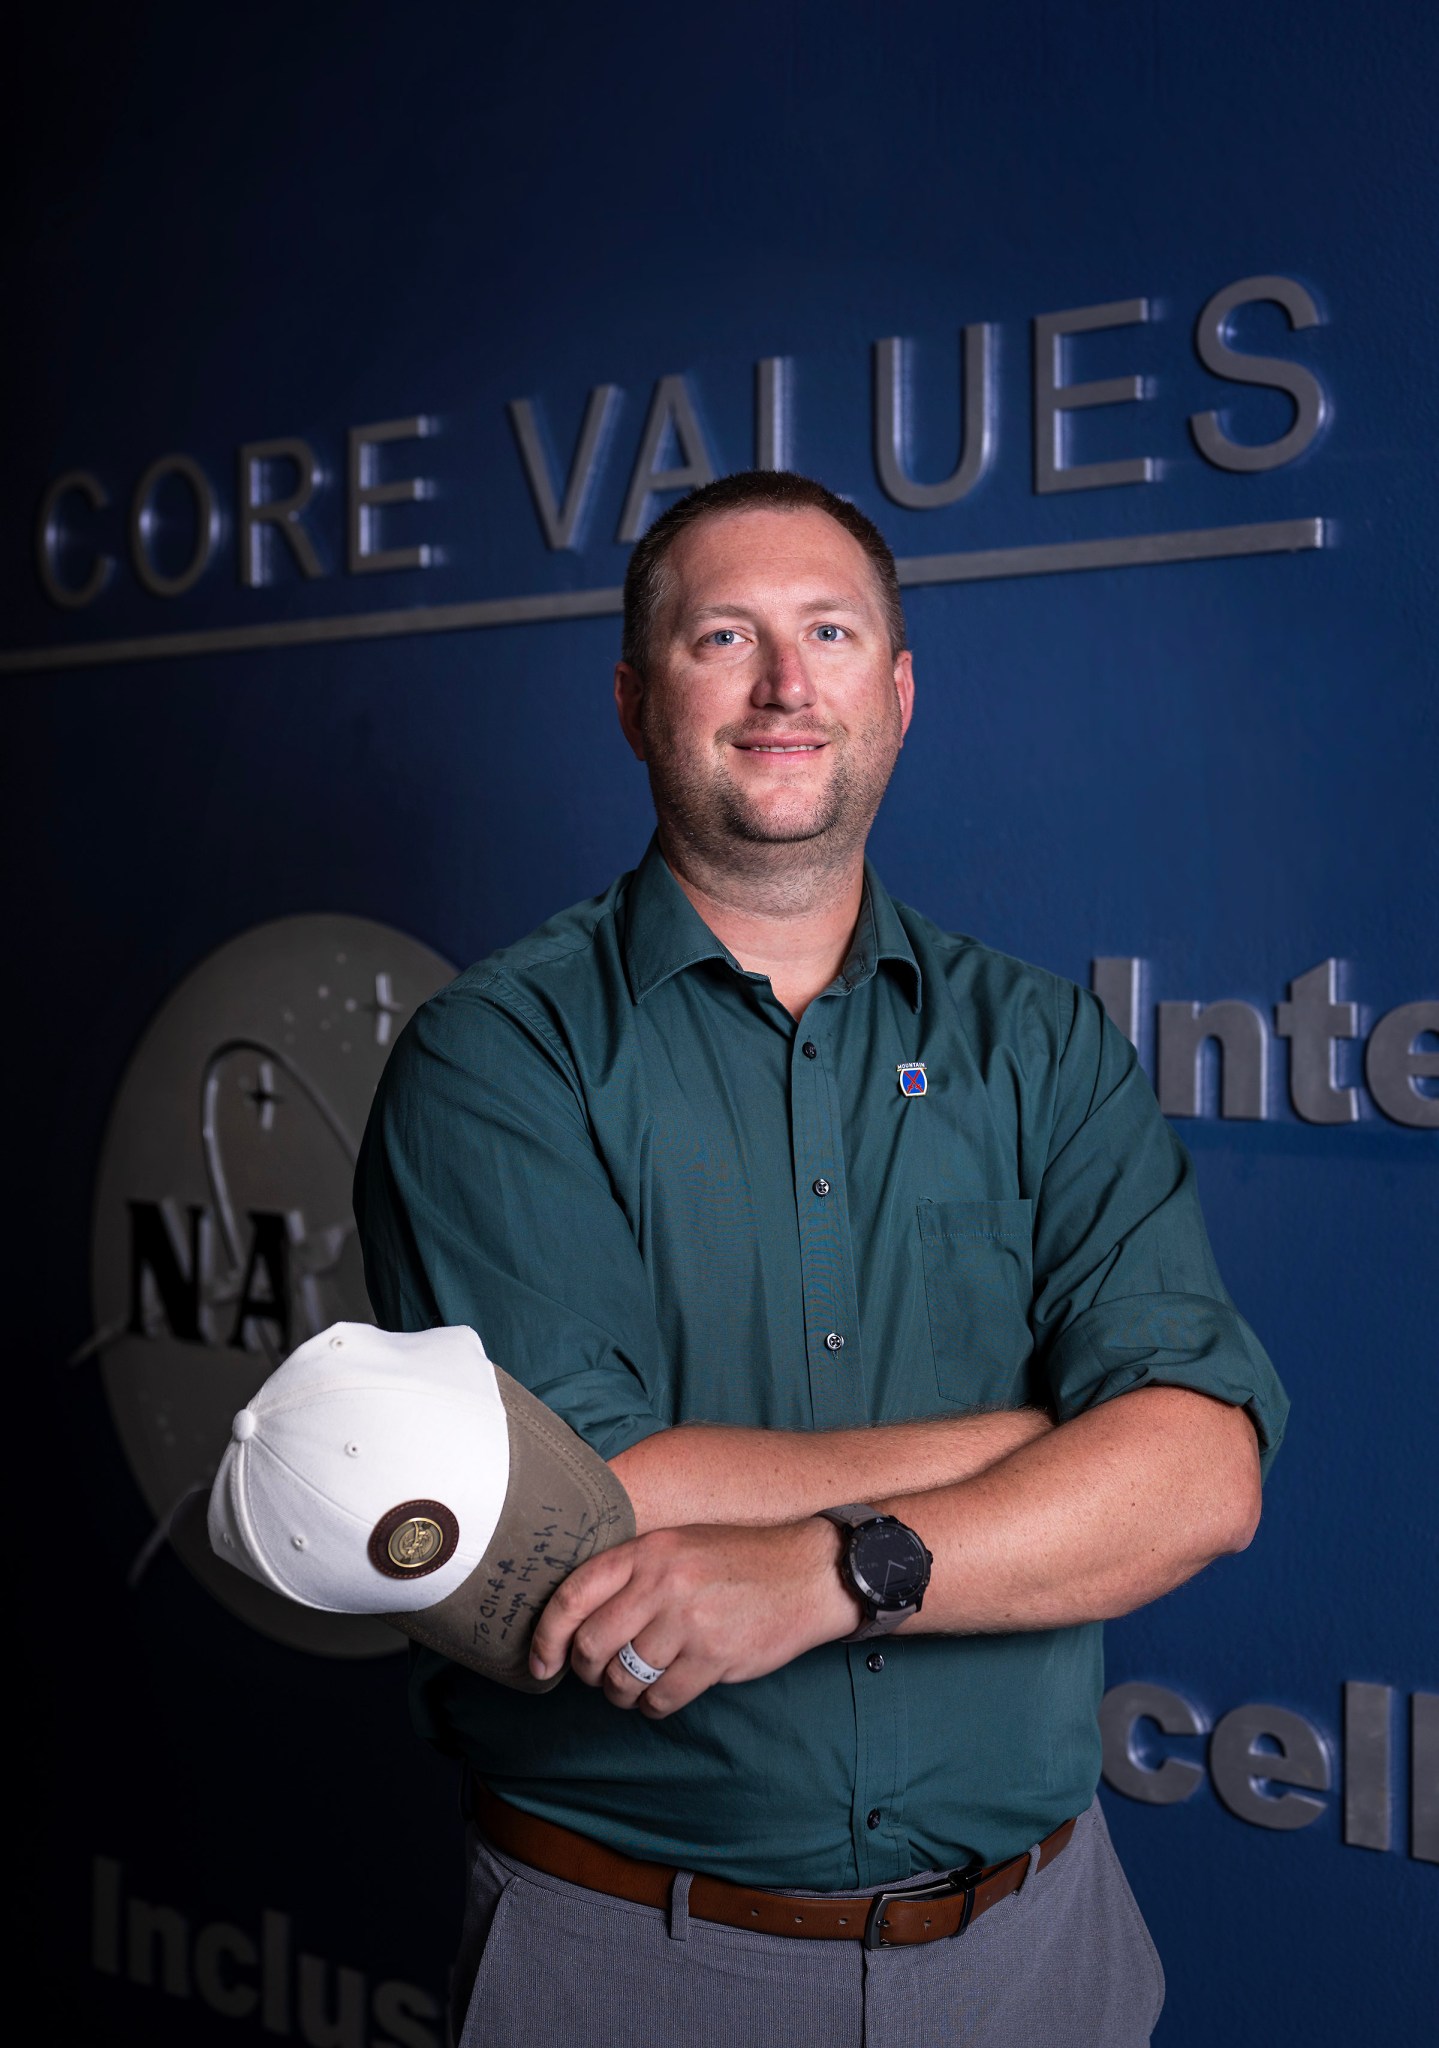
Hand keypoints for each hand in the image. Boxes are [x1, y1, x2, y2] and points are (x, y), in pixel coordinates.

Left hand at [528, 1517, 859, 1717]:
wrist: (806, 1570)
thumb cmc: (737, 1560)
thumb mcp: (678, 1546)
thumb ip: (631, 1573)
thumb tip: (576, 1622)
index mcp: (647, 1550)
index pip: (573, 1596)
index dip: (545, 1637)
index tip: (540, 1664)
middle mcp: (663, 1582)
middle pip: (591, 1646)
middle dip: (586, 1672)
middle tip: (598, 1675)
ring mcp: (689, 1621)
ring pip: (623, 1679)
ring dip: (622, 1693)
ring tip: (636, 1684)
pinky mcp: (714, 1657)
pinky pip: (660, 1699)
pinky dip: (653, 1706)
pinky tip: (664, 1694)